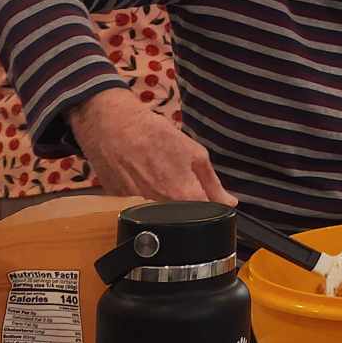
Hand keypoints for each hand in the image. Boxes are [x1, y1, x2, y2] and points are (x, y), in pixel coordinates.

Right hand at [68, 88, 234, 204]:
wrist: (112, 126)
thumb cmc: (156, 134)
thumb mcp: (195, 154)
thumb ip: (212, 183)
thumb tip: (229, 204)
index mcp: (182, 196)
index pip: (204, 217)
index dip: (210, 210)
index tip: (209, 200)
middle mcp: (159, 208)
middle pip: (180, 216)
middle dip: (186, 203)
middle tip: (177, 177)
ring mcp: (135, 207)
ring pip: (158, 211)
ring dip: (163, 197)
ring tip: (157, 171)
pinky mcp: (118, 203)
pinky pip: (137, 205)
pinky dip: (142, 193)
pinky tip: (140, 174)